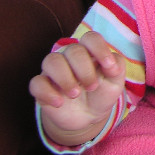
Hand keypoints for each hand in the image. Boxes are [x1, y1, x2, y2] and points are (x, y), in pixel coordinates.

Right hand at [29, 31, 125, 145]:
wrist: (88, 116)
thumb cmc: (102, 91)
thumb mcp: (116, 81)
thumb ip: (117, 67)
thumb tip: (111, 64)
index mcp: (89, 51)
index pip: (90, 38)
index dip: (99, 48)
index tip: (109, 66)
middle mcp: (70, 56)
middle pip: (73, 50)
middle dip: (85, 70)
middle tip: (92, 87)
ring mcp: (54, 70)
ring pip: (51, 61)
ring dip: (65, 78)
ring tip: (75, 94)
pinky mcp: (42, 86)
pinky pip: (36, 83)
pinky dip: (47, 92)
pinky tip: (59, 103)